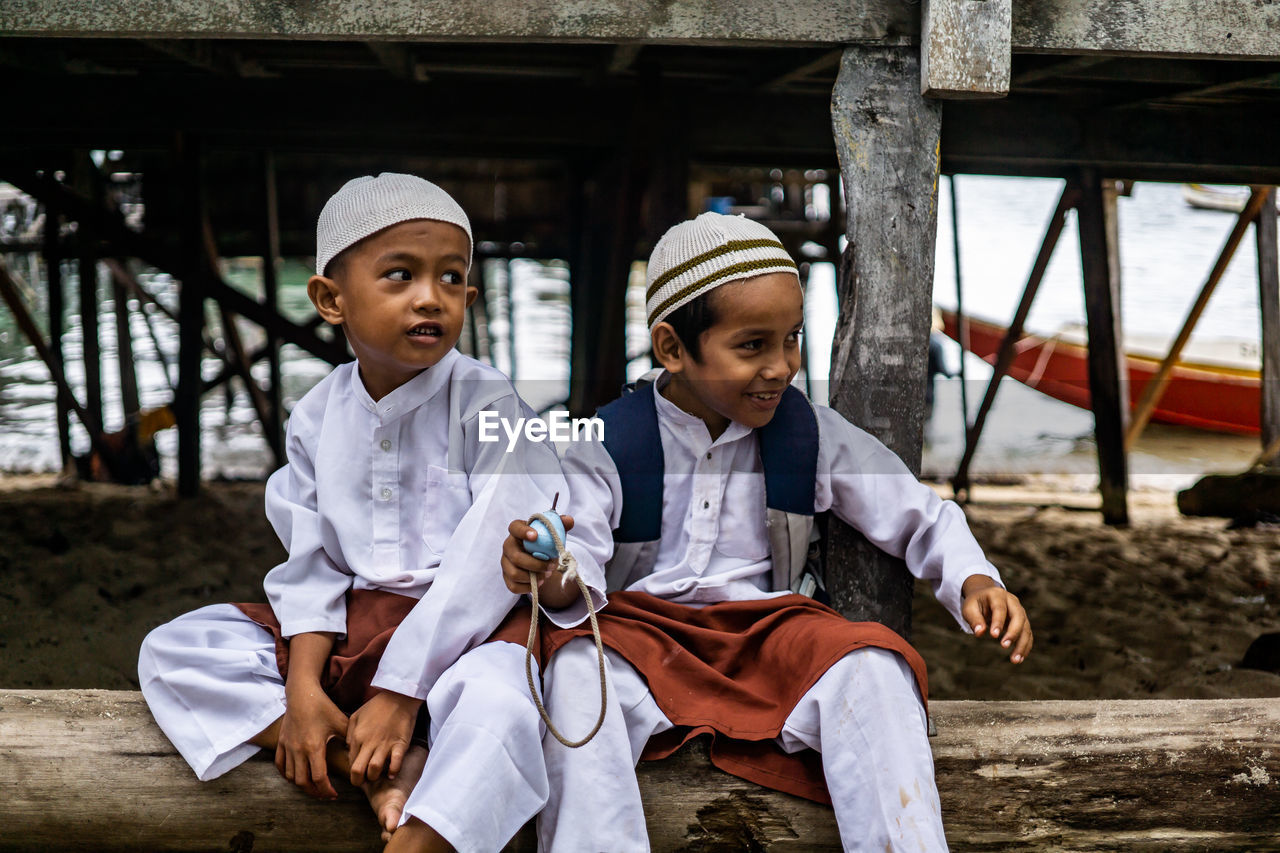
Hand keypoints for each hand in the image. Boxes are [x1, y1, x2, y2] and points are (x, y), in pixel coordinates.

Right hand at [276, 679, 348, 798]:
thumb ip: (350, 739)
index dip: (326, 790)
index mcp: (314, 747)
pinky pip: (280, 765)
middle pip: (303, 782)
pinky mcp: (281, 743)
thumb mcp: (340, 721)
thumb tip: (360, 754)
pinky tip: (296, 777)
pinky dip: (287, 775)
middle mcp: (298, 750)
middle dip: (315, 792)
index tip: (334, 794)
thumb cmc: (323, 707)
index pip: (318, 778)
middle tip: (325, 794)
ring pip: (291, 776)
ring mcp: (287, 747)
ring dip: (302, 785)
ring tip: (314, 787)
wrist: (302, 694)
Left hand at [346, 690, 422, 785]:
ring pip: (375, 770)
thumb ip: (349, 733)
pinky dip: (393, 771)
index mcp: (357, 737)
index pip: (350, 762)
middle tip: (363, 782)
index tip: (358, 772)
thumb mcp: (356, 716)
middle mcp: (369, 743)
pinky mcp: (400, 744)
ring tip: (377, 775)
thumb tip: (348, 748)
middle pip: (358, 771)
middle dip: (358, 781)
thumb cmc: (377, 705)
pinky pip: (396, 764)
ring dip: (374, 776)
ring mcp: (385, 744)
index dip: (353, 771)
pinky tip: (392, 773)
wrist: (399, 696)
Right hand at [501, 514, 576, 609]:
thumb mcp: (553, 532)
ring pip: (514, 573)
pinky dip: (528, 587)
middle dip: (536, 564)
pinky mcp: (507, 577)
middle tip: (551, 566)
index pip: (514, 527)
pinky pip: (514, 586)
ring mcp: (506, 563)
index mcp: (517, 531)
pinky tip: (539, 582)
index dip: (523, 531)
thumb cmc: (545, 542)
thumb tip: (569, 520)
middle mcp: (508, 546)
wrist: (540, 559)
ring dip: (534, 576)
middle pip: (516, 557)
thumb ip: (561, 525)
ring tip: (547, 575)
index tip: (535, 536)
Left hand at [960, 575, 1032, 663]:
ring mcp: (1020, 611)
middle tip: (1004, 646)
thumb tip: (980, 633)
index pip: (1000, 608)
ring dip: (1022, 644)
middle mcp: (1012, 602)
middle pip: (1018, 616)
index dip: (998, 622)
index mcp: (997, 595)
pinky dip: (1025, 646)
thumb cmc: (976, 603)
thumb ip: (974, 619)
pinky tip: (1019, 658)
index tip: (993, 636)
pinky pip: (1027, 634)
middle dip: (1013, 632)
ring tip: (1015, 660)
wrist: (986, 596)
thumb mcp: (969, 608)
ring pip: (1025, 627)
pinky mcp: (1023, 621)